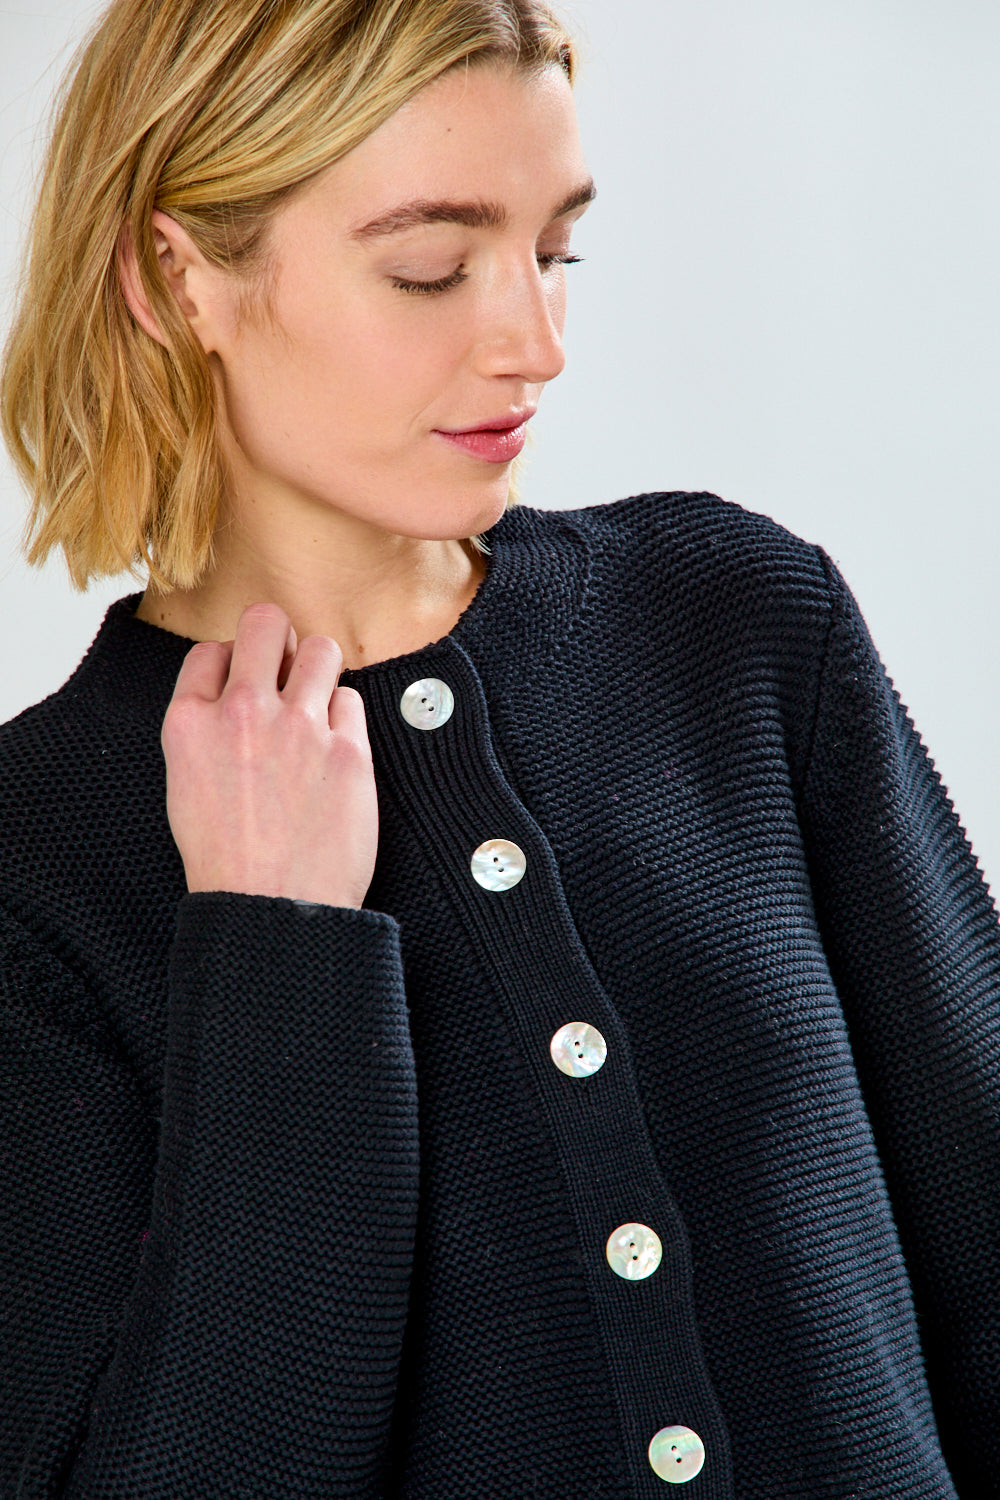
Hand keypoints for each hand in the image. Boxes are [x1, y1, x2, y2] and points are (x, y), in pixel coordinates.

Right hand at [162, 603, 377, 908]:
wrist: (273, 910)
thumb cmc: (228, 862)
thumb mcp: (186, 787)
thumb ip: (204, 732)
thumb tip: (231, 697)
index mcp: (190, 724)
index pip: (209, 650)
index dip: (231, 662)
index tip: (244, 684)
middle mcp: (242, 714)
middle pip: (265, 623)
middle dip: (278, 637)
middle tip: (287, 666)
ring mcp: (298, 728)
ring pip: (321, 648)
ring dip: (320, 668)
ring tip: (317, 700)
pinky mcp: (347, 749)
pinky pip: (352, 700)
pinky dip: (345, 718)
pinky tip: (334, 748)